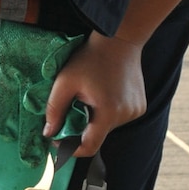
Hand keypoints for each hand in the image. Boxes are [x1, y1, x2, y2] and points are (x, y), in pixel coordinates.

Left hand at [43, 32, 146, 157]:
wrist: (119, 40)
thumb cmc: (90, 58)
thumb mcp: (65, 81)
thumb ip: (54, 109)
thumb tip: (48, 133)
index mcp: (108, 111)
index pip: (89, 147)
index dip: (71, 149)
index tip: (59, 140)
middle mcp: (125, 115)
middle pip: (98, 136)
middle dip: (81, 130)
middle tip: (71, 111)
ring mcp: (135, 111)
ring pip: (108, 127)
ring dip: (95, 120)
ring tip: (90, 98)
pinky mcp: (140, 107)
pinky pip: (118, 118)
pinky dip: (107, 113)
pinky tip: (104, 95)